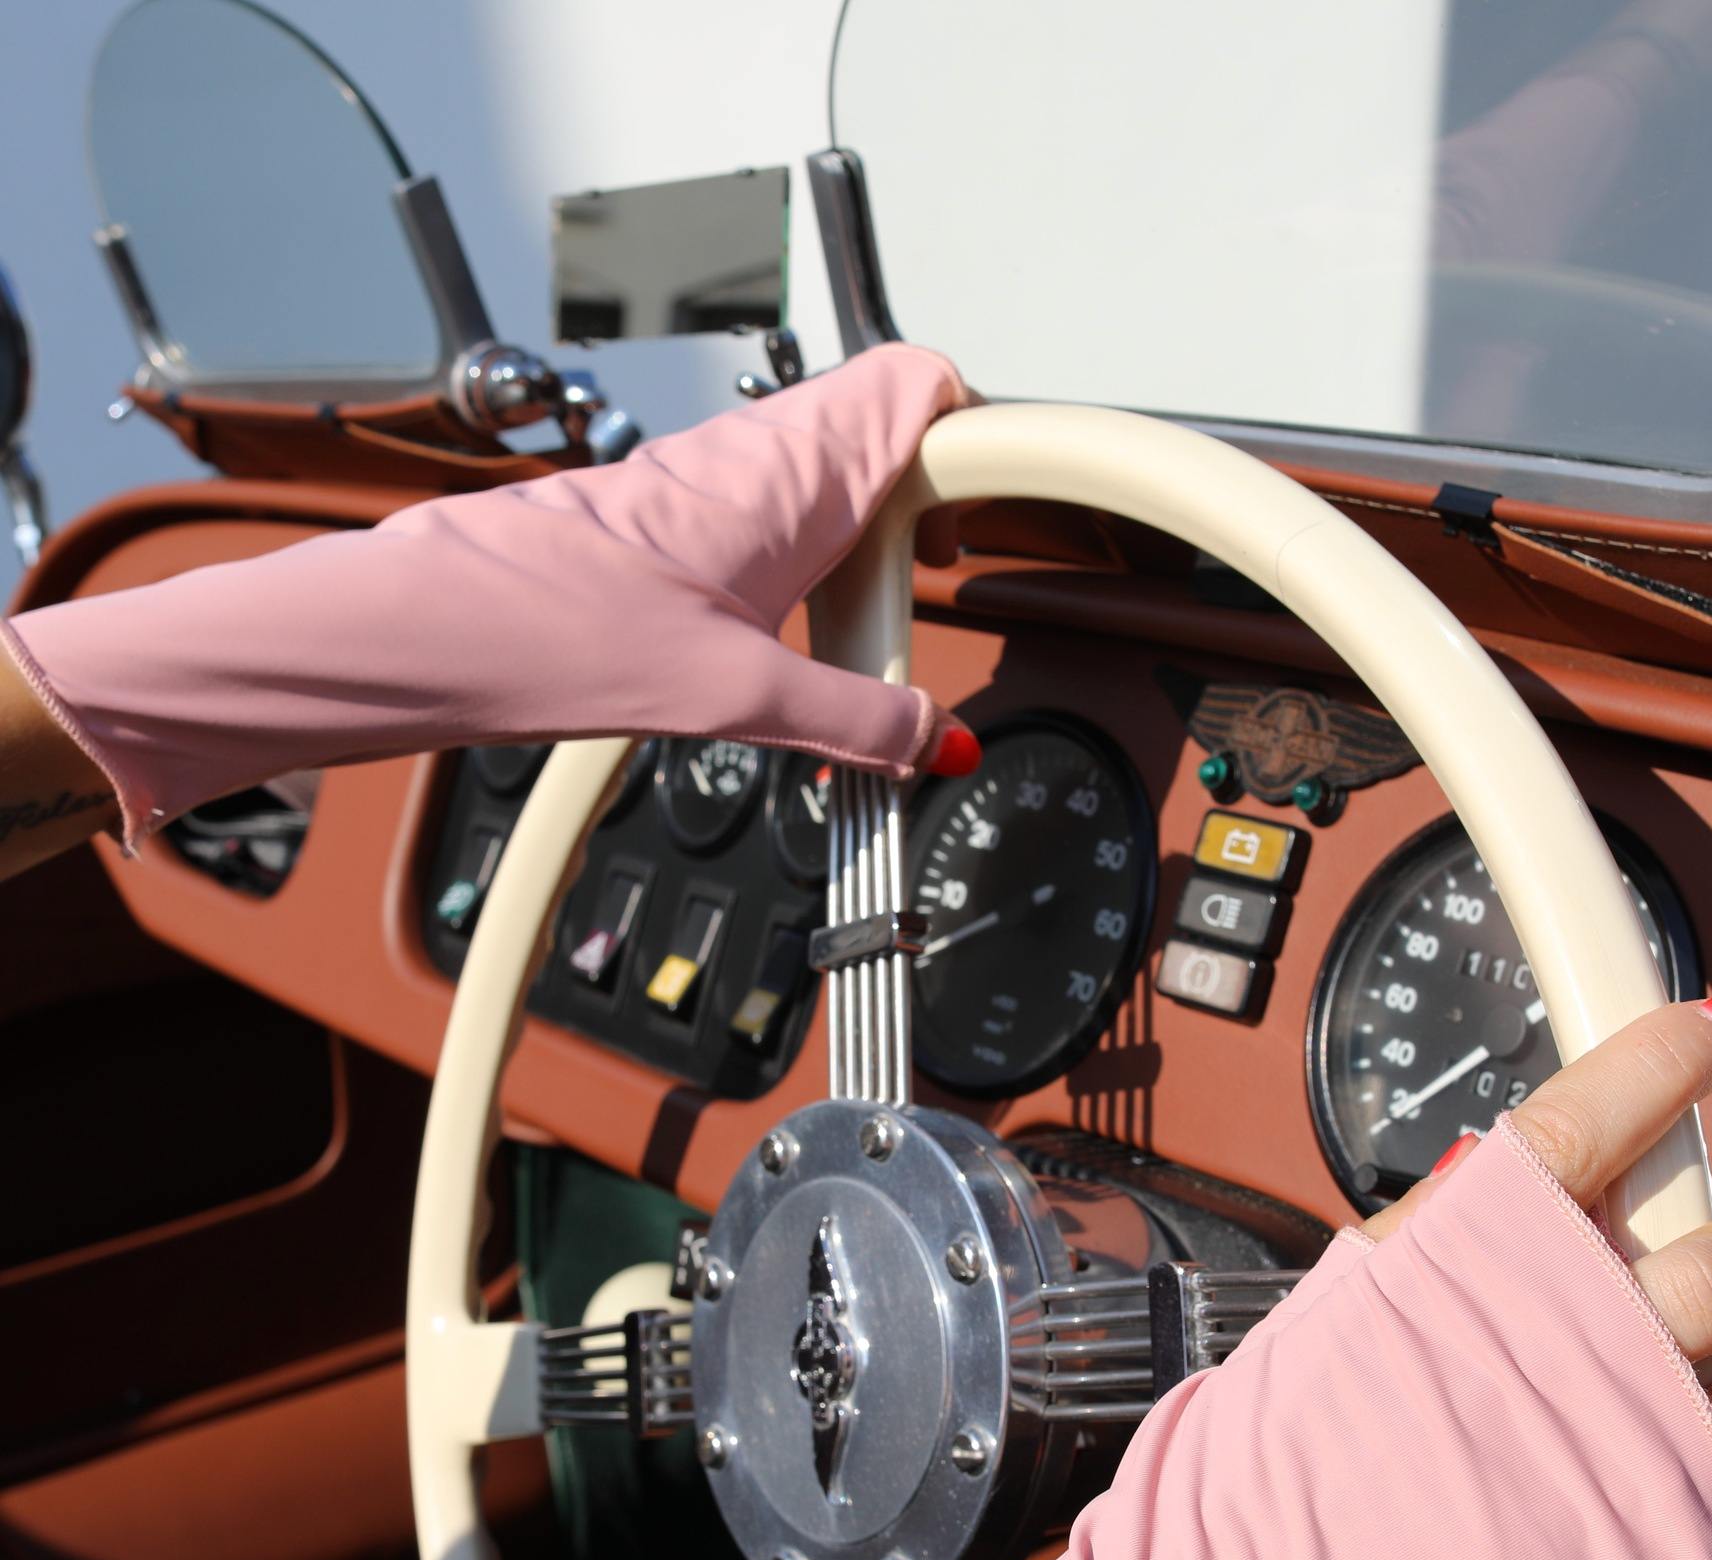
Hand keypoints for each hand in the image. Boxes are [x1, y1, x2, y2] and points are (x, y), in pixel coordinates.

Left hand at [3, 344, 979, 848]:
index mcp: (790, 472)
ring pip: (832, 472)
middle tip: (936, 579)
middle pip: (889, 428)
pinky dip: (812, 561)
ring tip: (873, 620)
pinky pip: (779, 512)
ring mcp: (716, 485)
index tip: (1002, 505)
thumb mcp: (735, 699)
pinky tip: (796, 633)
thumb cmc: (552, 630)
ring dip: (869, 535)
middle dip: (931, 497)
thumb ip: (853, 722)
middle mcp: (757, 460)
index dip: (978, 428)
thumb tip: (936, 744)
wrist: (432, 628)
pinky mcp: (678, 522)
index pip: (921, 384)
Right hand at [1363, 991, 1711, 1559]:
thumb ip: (1437, 1241)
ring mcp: (1634, 1450)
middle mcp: (1571, 1334)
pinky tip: (1676, 1504)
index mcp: (1476, 1248)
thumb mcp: (1334, 1310)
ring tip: (1693, 1412)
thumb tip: (1500, 1186)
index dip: (1673, 1056)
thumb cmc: (1259, 1479)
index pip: (1605, 1108)